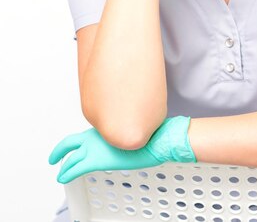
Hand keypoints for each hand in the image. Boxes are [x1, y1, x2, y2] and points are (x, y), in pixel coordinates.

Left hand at [48, 116, 195, 183]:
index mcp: (104, 127)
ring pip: (71, 158)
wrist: (155, 140)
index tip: (72, 146)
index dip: (75, 141)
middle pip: (69, 142)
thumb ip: (121, 134)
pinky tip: (63, 178)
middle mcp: (96, 135)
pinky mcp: (97, 160)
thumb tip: (124, 137)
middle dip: (59, 151)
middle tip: (53, 157)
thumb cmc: (150, 136)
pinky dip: (66, 173)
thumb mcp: (131, 131)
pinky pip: (75, 168)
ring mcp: (95, 147)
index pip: (84, 133)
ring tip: (60, 173)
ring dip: (64, 167)